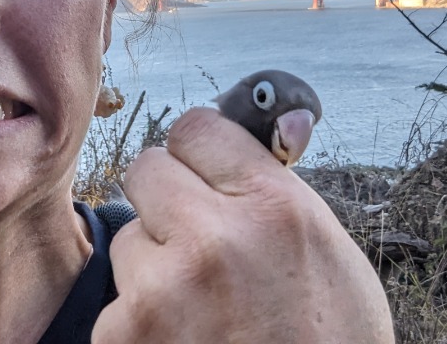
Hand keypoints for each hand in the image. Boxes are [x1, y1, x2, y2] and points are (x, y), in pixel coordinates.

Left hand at [92, 108, 393, 343]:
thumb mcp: (329, 253)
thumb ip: (280, 189)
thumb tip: (274, 124)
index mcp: (275, 209)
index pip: (198, 126)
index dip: (201, 151)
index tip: (205, 170)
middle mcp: (216, 239)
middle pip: (147, 168)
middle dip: (168, 198)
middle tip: (197, 237)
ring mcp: (163, 290)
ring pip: (129, 237)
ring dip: (152, 263)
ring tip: (200, 308)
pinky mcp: (124, 336)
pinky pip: (116, 299)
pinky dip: (138, 318)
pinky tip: (182, 341)